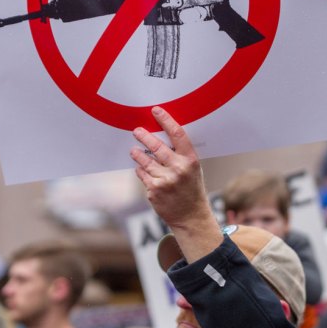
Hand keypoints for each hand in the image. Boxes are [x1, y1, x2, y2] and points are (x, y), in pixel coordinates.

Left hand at [130, 107, 221, 261]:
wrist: (191, 216)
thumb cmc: (191, 189)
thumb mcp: (192, 169)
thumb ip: (179, 154)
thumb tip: (160, 135)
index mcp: (190, 160)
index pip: (177, 134)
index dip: (166, 120)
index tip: (156, 111)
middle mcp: (178, 169)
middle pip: (157, 146)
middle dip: (144, 136)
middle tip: (137, 130)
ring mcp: (165, 180)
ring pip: (145, 161)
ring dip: (138, 154)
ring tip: (134, 150)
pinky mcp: (154, 190)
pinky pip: (142, 174)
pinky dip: (141, 170)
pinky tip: (142, 169)